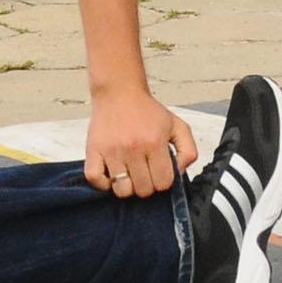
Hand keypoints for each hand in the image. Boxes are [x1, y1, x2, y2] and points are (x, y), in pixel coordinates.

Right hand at [83, 89, 198, 198]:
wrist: (119, 92)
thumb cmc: (148, 111)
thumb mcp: (177, 125)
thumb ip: (188, 151)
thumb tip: (179, 173)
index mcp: (155, 142)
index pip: (163, 183)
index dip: (163, 182)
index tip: (158, 172)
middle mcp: (133, 147)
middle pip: (143, 190)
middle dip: (146, 185)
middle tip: (143, 172)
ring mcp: (111, 150)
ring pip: (121, 190)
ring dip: (126, 186)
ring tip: (128, 173)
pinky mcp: (93, 150)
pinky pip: (95, 180)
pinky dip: (103, 183)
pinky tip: (111, 174)